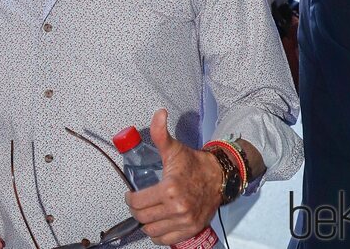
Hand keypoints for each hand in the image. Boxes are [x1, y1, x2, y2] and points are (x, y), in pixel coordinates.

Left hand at [125, 109, 221, 245]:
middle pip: (143, 218)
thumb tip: (158, 113)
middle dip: (136, 211)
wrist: (219, 177)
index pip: (137, 202)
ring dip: (147, 223)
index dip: (130, 199)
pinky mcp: (192, 229)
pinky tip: (158, 223)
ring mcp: (185, 221)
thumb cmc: (194, 163)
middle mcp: (178, 208)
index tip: (130, 195)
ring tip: (147, 213)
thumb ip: (160, 133)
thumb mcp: (174, 148)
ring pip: (153, 231)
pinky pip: (167, 240)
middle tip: (137, 203)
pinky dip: (159, 235)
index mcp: (169, 189)